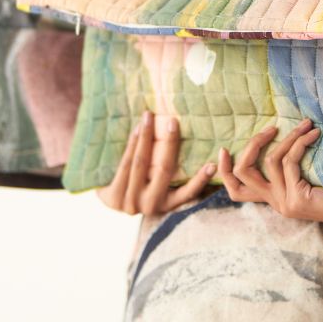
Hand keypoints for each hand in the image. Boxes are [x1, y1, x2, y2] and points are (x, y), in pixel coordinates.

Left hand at [95, 109, 217, 216]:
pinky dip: (132, 144)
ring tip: (148, 116)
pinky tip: (137, 129)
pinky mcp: (113, 197)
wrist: (109, 202)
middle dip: (170, 143)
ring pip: (141, 163)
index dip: (201, 180)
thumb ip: (173, 174)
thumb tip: (199, 145)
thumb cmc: (142, 188)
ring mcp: (131, 202)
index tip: (213, 165)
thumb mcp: (159, 188)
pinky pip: (125, 164)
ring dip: (146, 136)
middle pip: (164, 170)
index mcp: (167, 205)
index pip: (188, 193)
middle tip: (173, 121)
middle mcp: (151, 205)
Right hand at [217, 118, 322, 228]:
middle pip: (242, 175)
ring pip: (270, 162)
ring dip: (286, 138)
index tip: (223, 148)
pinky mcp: (297, 200)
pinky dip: (300, 144)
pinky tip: (314, 134)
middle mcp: (275, 204)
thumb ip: (291, 162)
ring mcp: (285, 204)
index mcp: (274, 199)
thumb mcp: (309, 173)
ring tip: (305, 124)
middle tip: (270, 128)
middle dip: (251, 146)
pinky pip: (290, 163)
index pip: (236, 191)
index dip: (225, 170)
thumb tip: (279, 131)